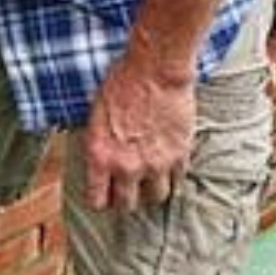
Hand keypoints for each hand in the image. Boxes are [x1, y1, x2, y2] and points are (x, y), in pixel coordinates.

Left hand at [81, 57, 196, 211]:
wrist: (155, 70)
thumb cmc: (121, 83)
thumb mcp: (96, 115)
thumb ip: (99, 144)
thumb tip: (100, 163)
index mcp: (99, 156)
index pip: (96, 200)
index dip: (100, 200)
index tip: (104, 196)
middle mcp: (126, 166)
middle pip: (127, 205)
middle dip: (126, 198)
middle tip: (129, 188)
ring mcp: (155, 165)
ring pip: (156, 197)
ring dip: (152, 189)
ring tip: (151, 177)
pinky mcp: (179, 157)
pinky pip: (177, 180)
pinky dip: (173, 174)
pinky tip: (168, 162)